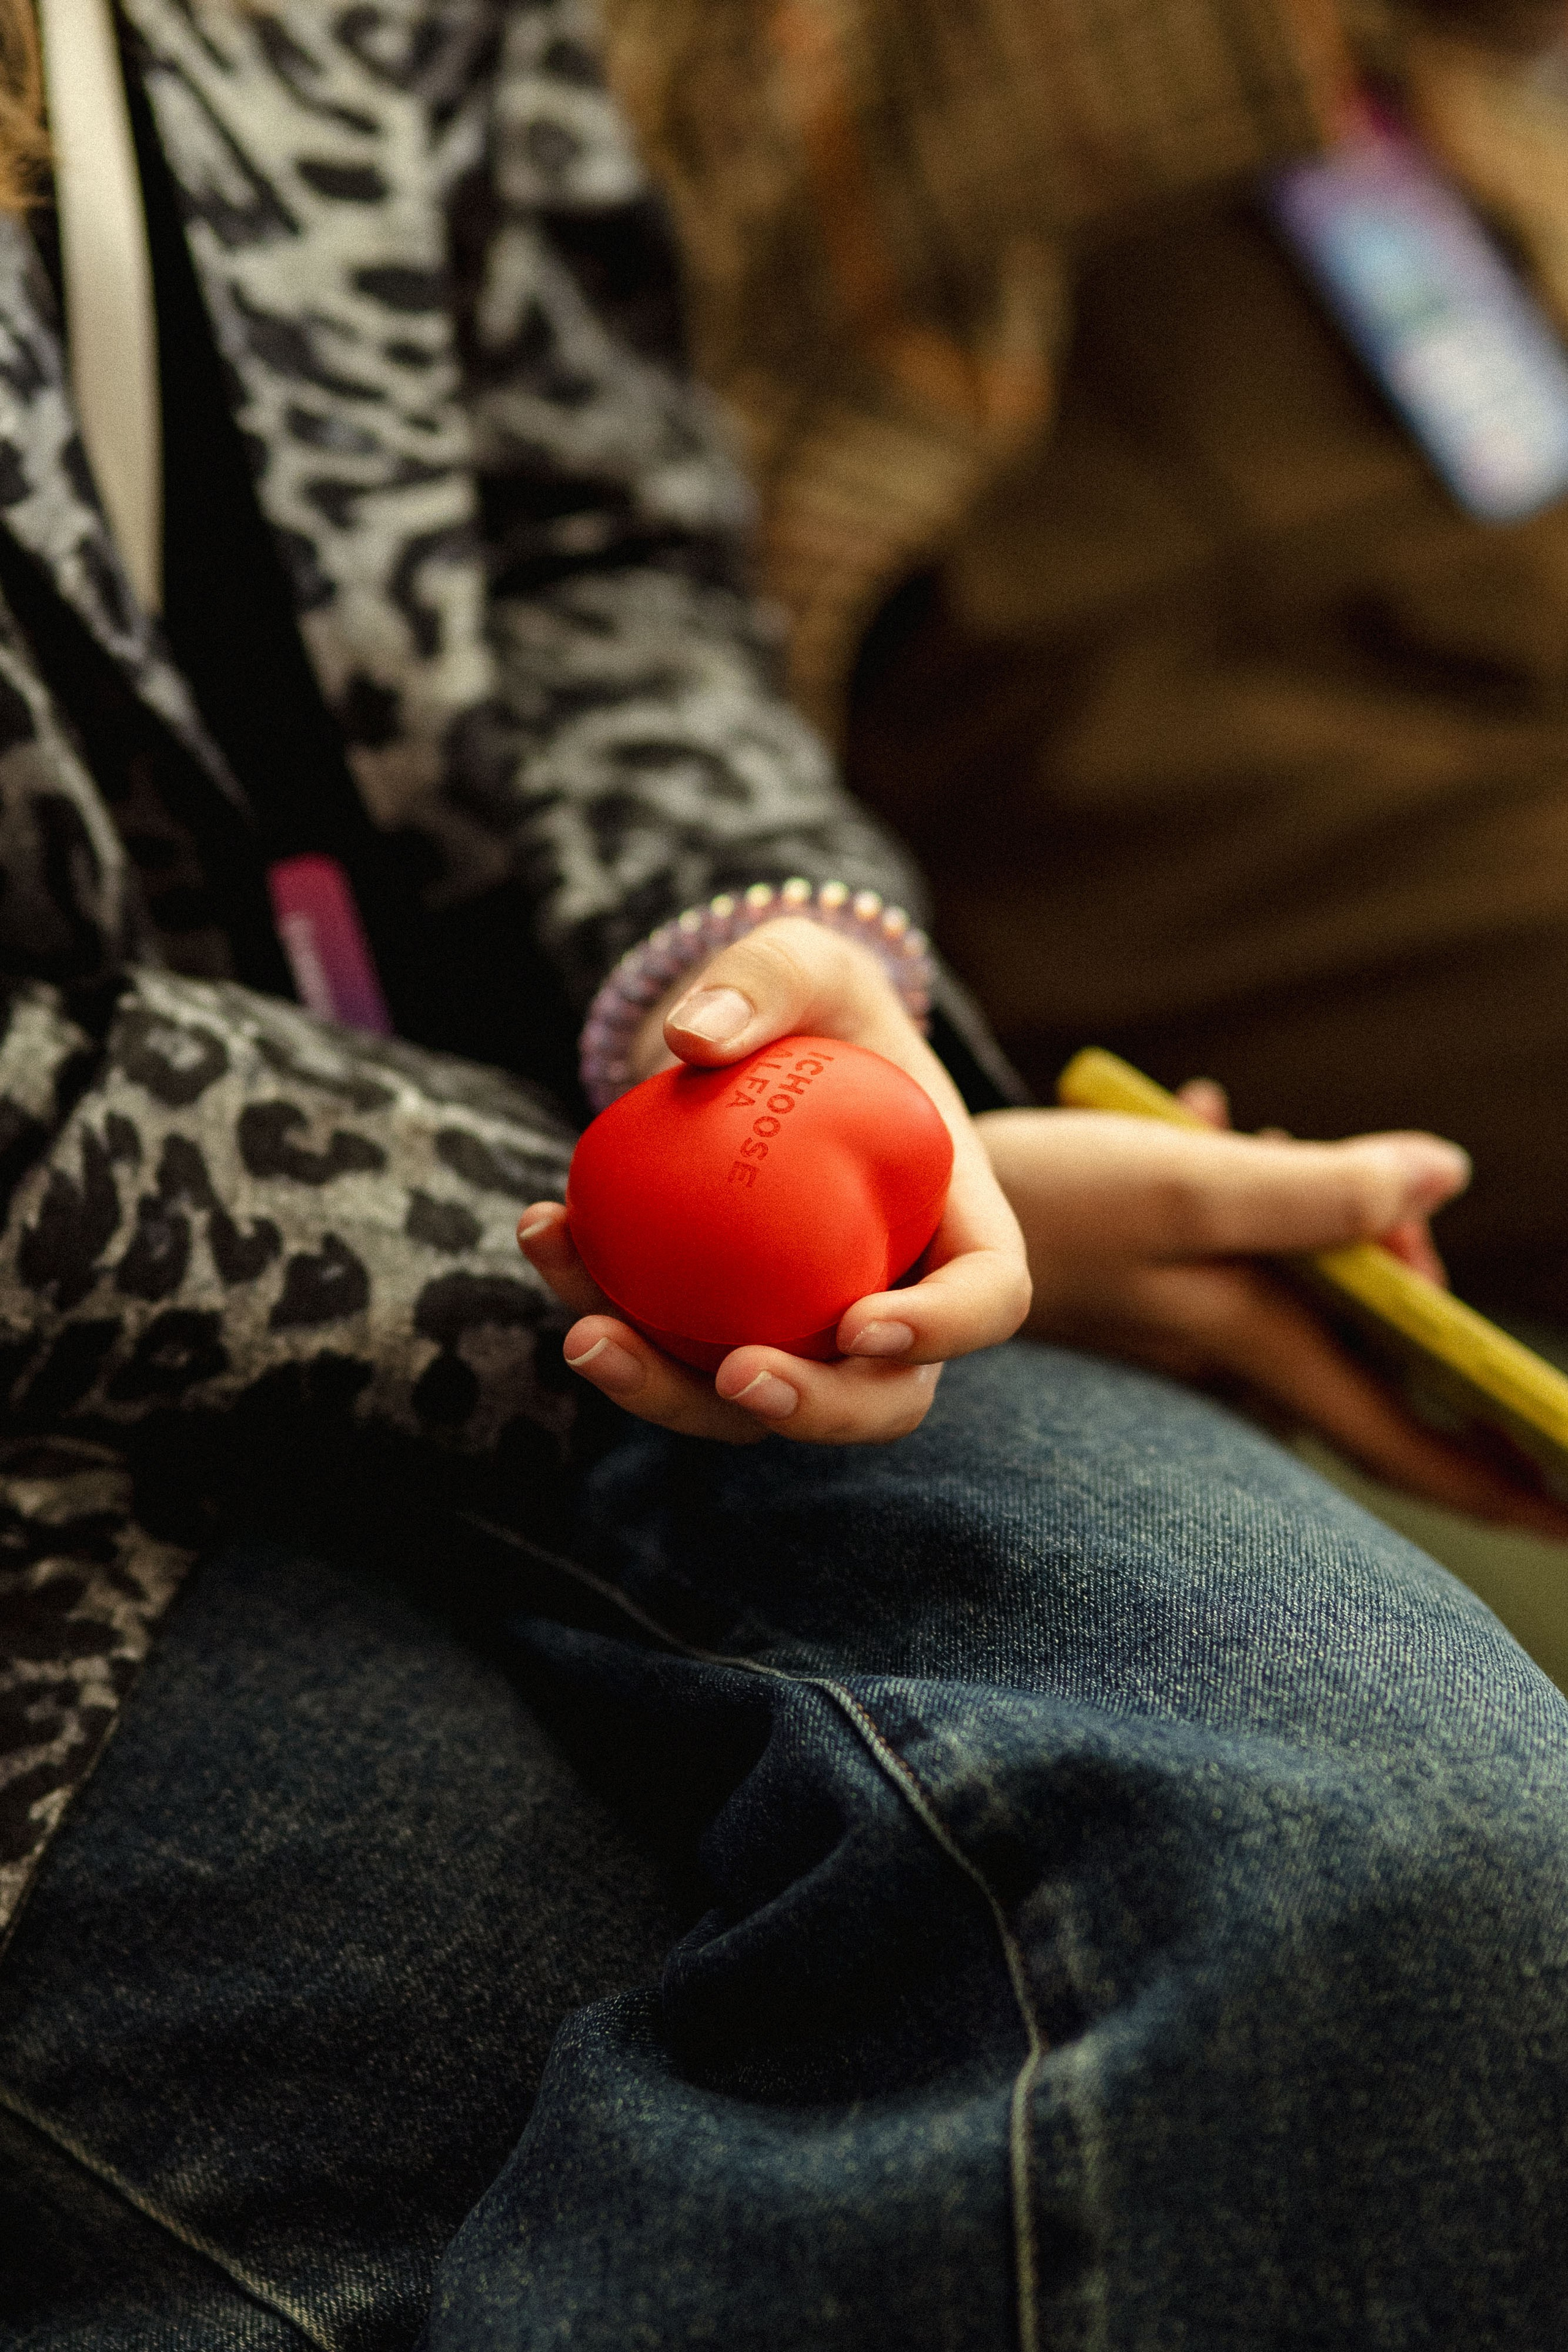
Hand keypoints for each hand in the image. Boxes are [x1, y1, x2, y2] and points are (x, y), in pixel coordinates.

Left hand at [519, 916, 1031, 1442]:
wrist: (765, 1050)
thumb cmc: (816, 1008)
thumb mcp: (807, 962)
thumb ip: (768, 978)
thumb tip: (693, 1040)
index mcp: (959, 1223)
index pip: (987, 1298)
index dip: (941, 1330)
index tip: (861, 1324)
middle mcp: (896, 1297)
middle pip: (882, 1397)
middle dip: (813, 1408)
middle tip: (733, 1373)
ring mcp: (807, 1330)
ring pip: (757, 1403)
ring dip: (669, 1393)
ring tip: (587, 1336)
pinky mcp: (722, 1329)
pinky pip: (669, 1349)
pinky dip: (602, 1305)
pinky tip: (543, 1231)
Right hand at [979, 1093, 1567, 1537]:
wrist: (923, 1207)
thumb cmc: (1052, 1200)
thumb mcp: (1189, 1187)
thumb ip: (1317, 1190)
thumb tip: (1444, 1175)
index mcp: (1267, 1349)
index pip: (1411, 1443)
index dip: (1504, 1484)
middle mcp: (1245, 1358)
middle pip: (1383, 1350)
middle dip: (1416, 1279)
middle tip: (1380, 1195)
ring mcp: (1207, 1330)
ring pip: (1325, 1287)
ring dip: (1339, 1215)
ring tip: (1274, 1139)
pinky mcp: (1175, 1291)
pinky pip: (1264, 1249)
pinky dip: (1272, 1192)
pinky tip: (1220, 1122)